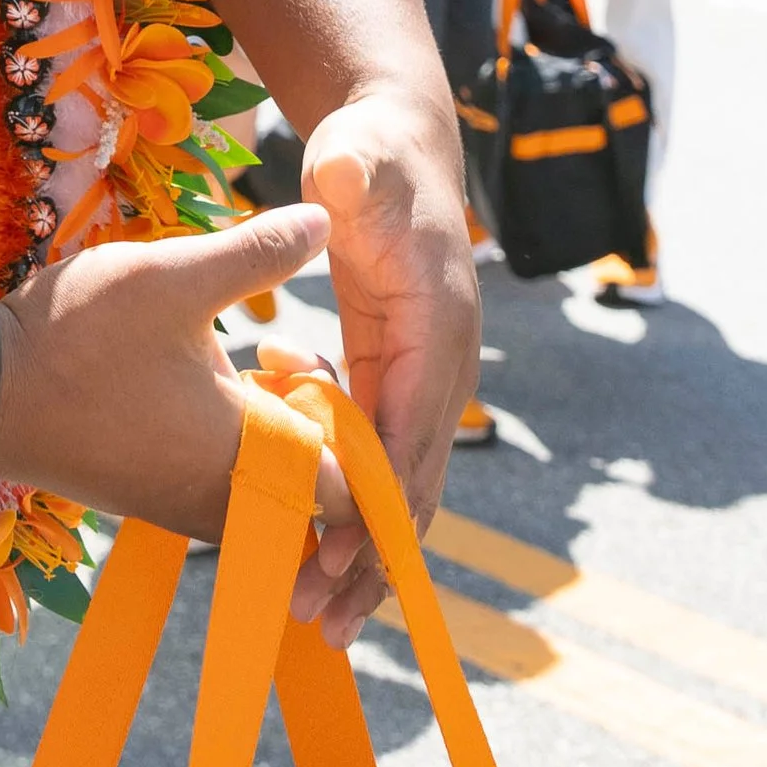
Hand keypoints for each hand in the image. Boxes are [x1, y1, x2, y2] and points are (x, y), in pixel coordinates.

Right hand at [0, 203, 356, 552]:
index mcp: (252, 455)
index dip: (355, 429)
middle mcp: (226, 502)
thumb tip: (326, 221)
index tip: (306, 361)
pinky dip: (230, 451)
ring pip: (264, 489)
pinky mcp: (150, 505)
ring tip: (244, 368)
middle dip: (314, 425)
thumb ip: (258, 252)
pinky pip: (220, 493)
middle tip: (280, 357)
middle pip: (312, 487)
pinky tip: (196, 388)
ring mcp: (183, 511)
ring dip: (270, 437)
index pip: (351, 485)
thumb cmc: (80, 338)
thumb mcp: (174, 276)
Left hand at [296, 91, 479, 640]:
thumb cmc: (372, 156)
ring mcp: (424, 378)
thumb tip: (340, 180)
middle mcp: (443, 365)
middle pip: (414, 479)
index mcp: (437, 325)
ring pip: (403, 486)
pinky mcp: (395, 380)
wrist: (394, 149)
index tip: (338, 555)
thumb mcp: (358, 158)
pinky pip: (381, 461)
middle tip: (324, 617)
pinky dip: (358, 514)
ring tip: (323, 617)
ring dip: (367, 554)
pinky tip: (323, 558)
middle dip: (374, 554)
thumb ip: (350, 174)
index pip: (410, 429)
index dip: (376, 497)